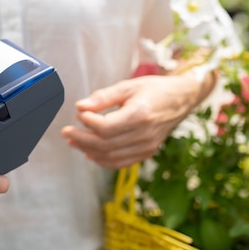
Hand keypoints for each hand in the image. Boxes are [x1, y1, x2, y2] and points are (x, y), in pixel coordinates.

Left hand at [60, 74, 213, 168]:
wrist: (181, 99)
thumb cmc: (154, 90)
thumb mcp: (127, 86)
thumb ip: (102, 97)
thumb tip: (80, 107)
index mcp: (140, 115)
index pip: (106, 127)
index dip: (88, 123)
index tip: (78, 114)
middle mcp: (145, 134)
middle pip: (105, 144)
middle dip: (82, 139)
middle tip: (66, 132)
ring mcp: (147, 146)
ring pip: (111, 156)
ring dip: (88, 150)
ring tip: (74, 141)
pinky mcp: (147, 152)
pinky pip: (121, 162)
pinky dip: (103, 160)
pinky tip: (90, 152)